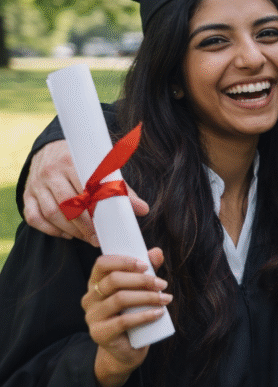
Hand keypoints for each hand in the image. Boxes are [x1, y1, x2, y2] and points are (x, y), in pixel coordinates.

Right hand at [23, 139, 149, 245]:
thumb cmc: (83, 161)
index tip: (108, 226)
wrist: (50, 148)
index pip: (85, 190)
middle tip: (97, 238)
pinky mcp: (26, 194)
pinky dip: (50, 230)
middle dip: (84, 226)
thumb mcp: (102, 167)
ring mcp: (36, 184)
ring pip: (51, 213)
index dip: (97, 210)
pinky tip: (66, 234)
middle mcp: (51, 172)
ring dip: (70, 230)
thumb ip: (120, 188)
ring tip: (86, 238)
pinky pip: (34, 218)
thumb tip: (142, 209)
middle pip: (67, 205)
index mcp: (71, 162)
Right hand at [82, 247, 169, 386]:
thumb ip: (146, 271)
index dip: (124, 261)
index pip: (102, 264)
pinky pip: (123, 321)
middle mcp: (90, 298)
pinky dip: (145, 315)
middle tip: (163, 284)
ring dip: (147, 296)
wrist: (126, 349)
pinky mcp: (100, 333)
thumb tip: (157, 252)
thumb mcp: (139, 290)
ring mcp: (92, 317)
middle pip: (113, 281)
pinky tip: (159, 313)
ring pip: (120, 299)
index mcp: (96, 284)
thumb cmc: (132, 314)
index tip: (146, 265)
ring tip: (166, 299)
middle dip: (142, 280)